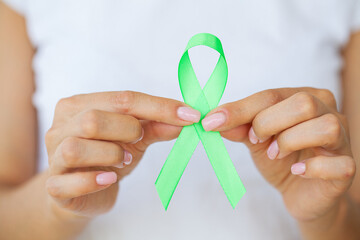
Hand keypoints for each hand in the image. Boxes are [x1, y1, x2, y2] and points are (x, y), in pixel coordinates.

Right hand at [45, 91, 199, 217]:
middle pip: (94, 119)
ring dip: (111, 154)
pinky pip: (68, 182)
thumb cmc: (107, 157)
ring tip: (124, 160)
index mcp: (79, 105)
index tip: (190, 115)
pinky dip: (94, 180)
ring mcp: (53, 156)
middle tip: (138, 141)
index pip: (122, 99)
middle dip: (127, 130)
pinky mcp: (54, 186)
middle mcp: (61, 126)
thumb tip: (185, 118)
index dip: (159, 107)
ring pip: (77, 148)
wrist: (82, 191)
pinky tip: (109, 179)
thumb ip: (156, 126)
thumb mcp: (134, 138)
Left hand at [201, 88, 354, 220]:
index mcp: (304, 98)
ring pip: (324, 127)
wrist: (299, 192)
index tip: (212, 122)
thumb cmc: (280, 159)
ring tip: (275, 154)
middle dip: (269, 123)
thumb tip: (214, 120)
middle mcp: (328, 112)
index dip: (240, 109)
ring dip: (290, 142)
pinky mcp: (346, 168)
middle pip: (303, 104)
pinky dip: (311, 168)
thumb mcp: (255, 140)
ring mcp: (342, 140)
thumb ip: (239, 127)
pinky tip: (297, 172)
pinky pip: (336, 164)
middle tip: (257, 141)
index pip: (272, 95)